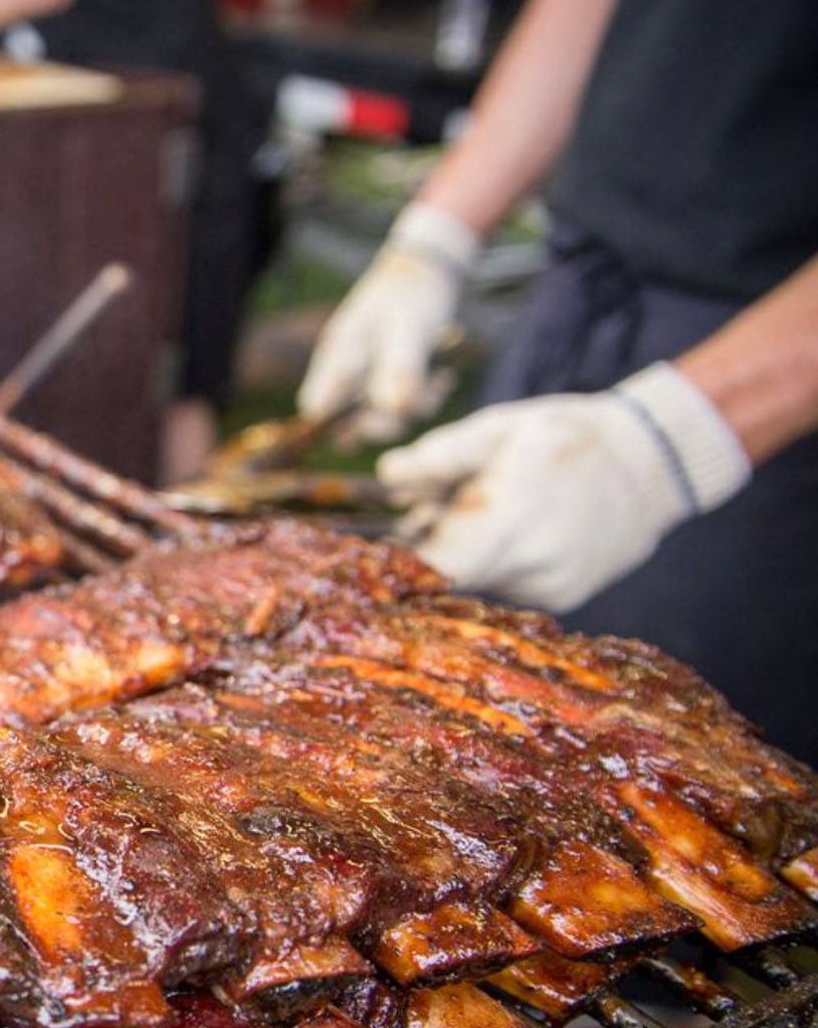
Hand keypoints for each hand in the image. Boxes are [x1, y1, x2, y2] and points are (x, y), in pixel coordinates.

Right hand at [299, 203, 479, 440]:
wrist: (429, 272)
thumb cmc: (411, 294)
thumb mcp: (407, 328)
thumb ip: (400, 369)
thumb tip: (395, 410)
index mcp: (337, 356)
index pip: (317, 406)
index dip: (337, 423)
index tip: (374, 418)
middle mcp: (347, 372)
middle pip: (349, 420)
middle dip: (386, 419)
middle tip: (419, 399)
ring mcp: (368, 376)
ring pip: (383, 414)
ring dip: (415, 406)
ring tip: (439, 380)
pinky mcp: (390, 378)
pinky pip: (404, 405)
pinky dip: (426, 397)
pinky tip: (443, 377)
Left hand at [378, 362, 751, 610]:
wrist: (658, 463)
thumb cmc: (570, 436)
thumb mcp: (501, 428)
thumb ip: (440, 456)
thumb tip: (387, 476)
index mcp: (510, 519)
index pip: (434, 568)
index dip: (395, 569)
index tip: (368, 559)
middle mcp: (531, 566)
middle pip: (447, 576)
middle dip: (426, 547)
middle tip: (426, 511)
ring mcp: (549, 589)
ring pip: (473, 581)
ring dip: (462, 553)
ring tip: (482, 511)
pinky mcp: (561, 599)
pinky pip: (504, 585)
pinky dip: (493, 562)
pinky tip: (513, 531)